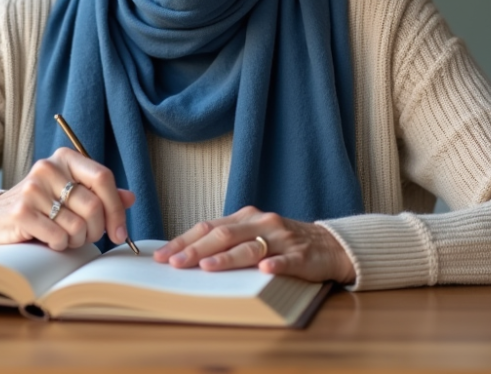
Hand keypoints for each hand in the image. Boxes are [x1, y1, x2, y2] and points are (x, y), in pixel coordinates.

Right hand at [0, 147, 135, 249]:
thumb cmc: (41, 207)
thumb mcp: (71, 195)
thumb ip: (101, 195)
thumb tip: (130, 198)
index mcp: (65, 158)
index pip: (103, 178)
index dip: (116, 208)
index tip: (120, 232)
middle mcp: (48, 168)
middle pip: (93, 205)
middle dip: (96, 230)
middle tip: (88, 238)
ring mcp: (32, 189)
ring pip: (77, 225)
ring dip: (77, 240)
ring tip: (65, 237)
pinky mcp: (21, 212)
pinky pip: (58, 236)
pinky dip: (60, 245)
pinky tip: (51, 240)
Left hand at [153, 206, 355, 283]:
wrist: (328, 245)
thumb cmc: (282, 243)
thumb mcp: (253, 235)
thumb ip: (226, 241)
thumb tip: (186, 255)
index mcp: (246, 218)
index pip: (208, 228)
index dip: (184, 241)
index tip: (162, 256)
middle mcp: (261, 223)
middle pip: (224, 236)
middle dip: (196, 250)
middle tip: (175, 264)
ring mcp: (282, 239)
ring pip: (251, 248)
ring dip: (227, 258)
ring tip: (207, 267)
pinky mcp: (302, 256)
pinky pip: (287, 260)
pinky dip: (275, 265)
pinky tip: (265, 271)